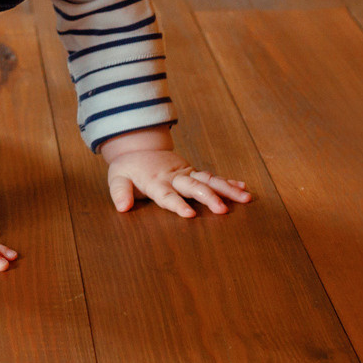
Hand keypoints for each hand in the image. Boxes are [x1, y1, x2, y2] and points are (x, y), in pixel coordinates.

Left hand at [101, 132, 251, 217]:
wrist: (139, 148)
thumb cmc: (128, 168)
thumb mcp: (116, 177)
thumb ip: (119, 192)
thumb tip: (122, 208)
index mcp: (155, 181)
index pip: (167, 195)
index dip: (177, 205)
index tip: (189, 215)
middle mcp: (174, 177)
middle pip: (194, 187)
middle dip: (209, 198)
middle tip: (223, 210)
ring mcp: (186, 174)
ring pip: (209, 180)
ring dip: (227, 189)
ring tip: (245, 198)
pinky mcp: (193, 173)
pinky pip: (212, 177)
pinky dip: (227, 181)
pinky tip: (243, 188)